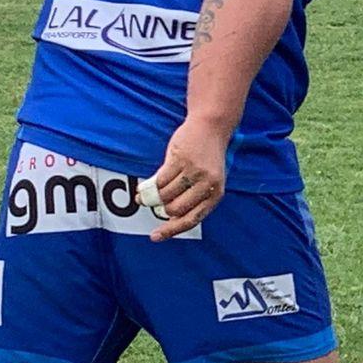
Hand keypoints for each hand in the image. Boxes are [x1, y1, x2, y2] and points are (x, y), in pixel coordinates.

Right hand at [146, 119, 229, 240]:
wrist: (211, 126)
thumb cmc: (207, 156)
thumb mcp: (209, 180)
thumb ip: (194, 198)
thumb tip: (168, 219)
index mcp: (216, 193)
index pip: (192, 219)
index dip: (172, 230)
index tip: (154, 236)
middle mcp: (207, 184)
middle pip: (174, 209)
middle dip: (162, 208)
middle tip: (156, 201)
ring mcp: (193, 172)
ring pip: (164, 195)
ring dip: (154, 196)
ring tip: (152, 191)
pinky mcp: (180, 160)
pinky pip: (159, 180)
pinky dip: (151, 185)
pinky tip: (147, 185)